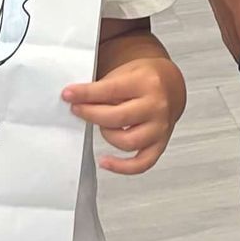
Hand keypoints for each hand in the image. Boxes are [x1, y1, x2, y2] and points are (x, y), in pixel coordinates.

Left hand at [64, 39, 186, 177]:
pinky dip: (121, 167)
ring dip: (107, 135)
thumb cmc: (145, 79)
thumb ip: (104, 88)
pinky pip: (141, 163)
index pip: (110, 90)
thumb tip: (76, 100)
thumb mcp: (125, 73)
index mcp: (146, 82)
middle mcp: (156, 105)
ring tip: (102, 125)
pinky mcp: (160, 144)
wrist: (171, 85)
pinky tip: (106, 161)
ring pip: (127, 142)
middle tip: (77, 109)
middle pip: (117, 118)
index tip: (68, 95)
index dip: (85, 94)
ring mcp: (160, 127)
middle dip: (91, 114)